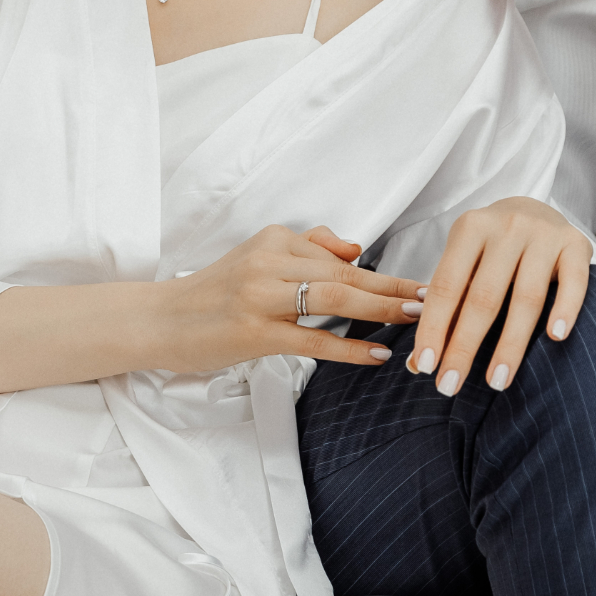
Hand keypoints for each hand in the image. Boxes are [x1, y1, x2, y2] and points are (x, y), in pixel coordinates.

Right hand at [159, 225, 424, 373]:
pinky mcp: (253, 331)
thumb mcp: (256, 258)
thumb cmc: (212, 294)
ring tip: (417, 318)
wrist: (159, 321)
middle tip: (435, 296)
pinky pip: (311, 338)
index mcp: (273, 240)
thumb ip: (304, 248)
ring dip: (381, 308)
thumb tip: (355, 249)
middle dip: (394, 286)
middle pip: (345, 273)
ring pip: (333, 297)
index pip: (338, 256)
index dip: (384, 272)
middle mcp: (268, 261)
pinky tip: (377, 355)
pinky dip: (349, 348)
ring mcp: (260, 296)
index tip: (423, 281)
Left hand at [407, 196, 591, 395]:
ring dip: (510, 344)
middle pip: (484, 296)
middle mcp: (507, 227)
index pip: (447, 286)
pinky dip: (565, 309)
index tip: (425, 367)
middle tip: (450, 386)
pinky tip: (556, 338)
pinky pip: (574, 282)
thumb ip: (445, 309)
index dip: (434, 328)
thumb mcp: (464, 265)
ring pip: (527, 297)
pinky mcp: (577, 244)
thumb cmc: (492, 250)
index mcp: (470, 228)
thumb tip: (417, 364)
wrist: (537, 209)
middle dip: (465, 346)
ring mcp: (544, 234)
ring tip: (496, 382)